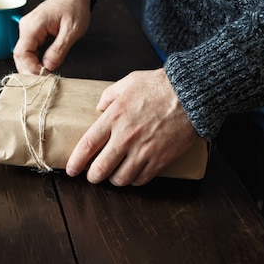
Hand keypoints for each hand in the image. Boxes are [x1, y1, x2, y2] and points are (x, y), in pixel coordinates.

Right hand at [13, 0, 90, 74]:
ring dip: (31, 68)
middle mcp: (26, 28)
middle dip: (29, 71)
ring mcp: (27, 31)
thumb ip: (59, 49)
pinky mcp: (31, 34)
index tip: (43, 76)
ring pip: (23, 55)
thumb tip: (48, 66)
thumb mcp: (72, 30)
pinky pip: (28, 51)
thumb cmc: (73, 7)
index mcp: (33, 26)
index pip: (22, 53)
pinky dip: (34, 62)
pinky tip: (41, 68)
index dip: (30, 68)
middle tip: (42, 81)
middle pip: (19, 56)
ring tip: (43, 76)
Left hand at [65, 69, 199, 185]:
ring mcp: (143, 151)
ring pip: (120, 179)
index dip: (76, 162)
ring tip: (113, 175)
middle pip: (100, 169)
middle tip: (92, 176)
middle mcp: (126, 137)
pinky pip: (141, 180)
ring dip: (113, 180)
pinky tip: (132, 174)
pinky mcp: (160, 159)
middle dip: (92, 177)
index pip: (87, 145)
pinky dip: (134, 180)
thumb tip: (99, 107)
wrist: (193, 94)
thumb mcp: (129, 82)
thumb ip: (109, 95)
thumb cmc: (161, 85)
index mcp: (114, 118)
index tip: (71, 170)